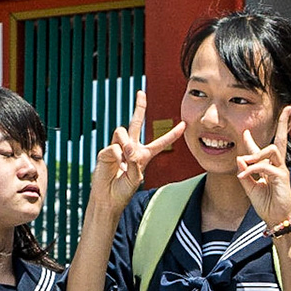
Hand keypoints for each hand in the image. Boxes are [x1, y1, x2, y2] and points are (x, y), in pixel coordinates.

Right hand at [89, 90, 186, 216]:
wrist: (108, 198)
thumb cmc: (123, 191)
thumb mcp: (136, 178)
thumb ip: (135, 162)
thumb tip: (127, 147)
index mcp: (144, 155)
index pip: (160, 142)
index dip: (172, 134)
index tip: (184, 125)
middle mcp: (131, 148)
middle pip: (136, 122)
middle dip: (139, 107)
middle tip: (141, 92)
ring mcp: (118, 147)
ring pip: (123, 132)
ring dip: (126, 146)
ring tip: (124, 162)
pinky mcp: (106, 151)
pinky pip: (115, 146)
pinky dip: (117, 156)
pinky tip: (115, 166)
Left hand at [238, 105, 290, 233]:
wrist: (276, 219)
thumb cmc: (266, 204)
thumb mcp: (249, 187)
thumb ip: (245, 171)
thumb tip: (240, 157)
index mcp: (269, 167)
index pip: (262, 148)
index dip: (252, 139)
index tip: (246, 130)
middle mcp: (277, 165)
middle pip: (280, 140)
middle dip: (284, 123)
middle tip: (288, 108)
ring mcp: (281, 170)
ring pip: (270, 150)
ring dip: (255, 155)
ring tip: (245, 165)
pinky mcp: (282, 177)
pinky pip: (265, 167)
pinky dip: (252, 169)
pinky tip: (244, 177)